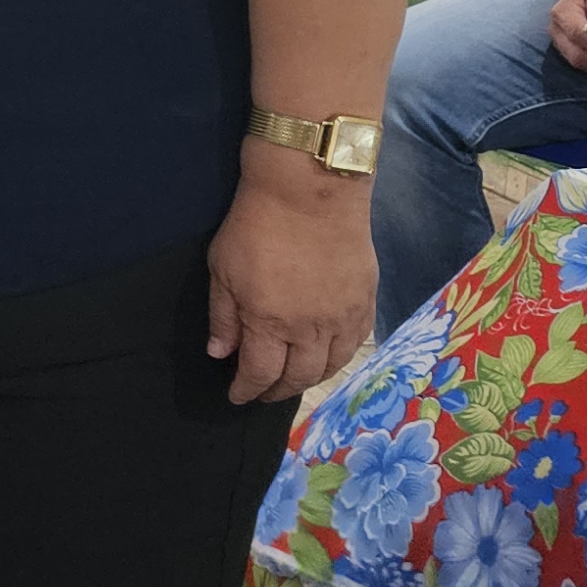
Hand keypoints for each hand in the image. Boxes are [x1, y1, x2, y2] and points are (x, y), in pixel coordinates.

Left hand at [207, 147, 374, 403]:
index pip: (259, 373)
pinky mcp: (366, 302)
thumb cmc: (256, 224)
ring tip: (292, 380)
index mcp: (269, 322)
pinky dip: (339, 359)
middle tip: (263, 393)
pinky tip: (325, 357)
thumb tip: (220, 355)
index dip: (247, 390)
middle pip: (297, 378)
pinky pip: (356, 345)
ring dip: (308, 380)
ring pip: (329, 367)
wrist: (311, 190)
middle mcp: (310, 329)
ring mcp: (342, 317)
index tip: (236, 396)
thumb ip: (223, 316)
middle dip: (276, 391)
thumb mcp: (223, 268)